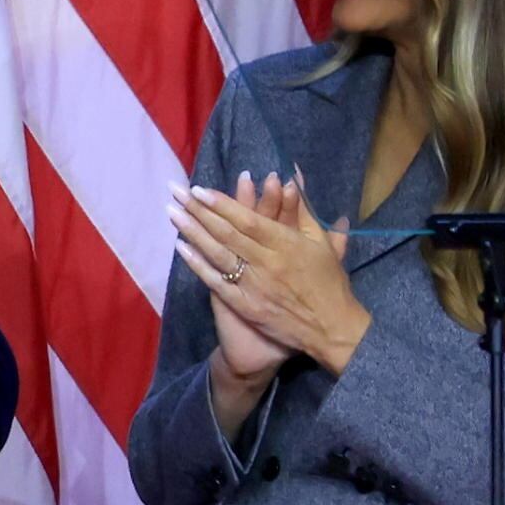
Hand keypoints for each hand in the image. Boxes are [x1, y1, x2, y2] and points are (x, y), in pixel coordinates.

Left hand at [172, 170, 372, 376]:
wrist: (332, 329)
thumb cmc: (329, 282)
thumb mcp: (322, 243)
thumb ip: (304, 210)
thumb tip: (293, 175)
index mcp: (286, 244)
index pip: (247, 220)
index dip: (222, 203)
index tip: (200, 189)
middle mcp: (266, 262)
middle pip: (227, 233)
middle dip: (199, 211)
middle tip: (176, 192)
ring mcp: (253, 285)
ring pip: (218, 254)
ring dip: (193, 232)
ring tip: (172, 213)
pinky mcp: (246, 305)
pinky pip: (217, 282)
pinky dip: (198, 265)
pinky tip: (181, 248)